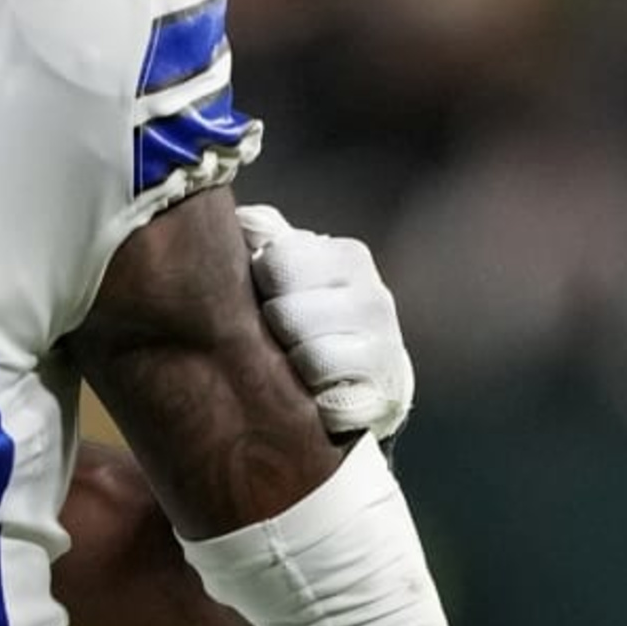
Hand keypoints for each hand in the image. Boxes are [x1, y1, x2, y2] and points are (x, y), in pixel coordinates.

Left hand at [243, 206, 414, 443]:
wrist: (366, 381)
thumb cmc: (312, 316)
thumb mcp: (292, 270)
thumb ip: (266, 237)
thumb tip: (241, 218)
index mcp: (348, 258)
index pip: (278, 261)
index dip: (260, 283)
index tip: (267, 295)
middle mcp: (374, 299)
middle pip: (287, 313)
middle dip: (273, 330)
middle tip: (280, 338)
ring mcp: (385, 348)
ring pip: (309, 357)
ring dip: (293, 368)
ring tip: (295, 367)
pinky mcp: (384, 398)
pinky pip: (335, 405)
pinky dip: (320, 406)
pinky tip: (317, 399)